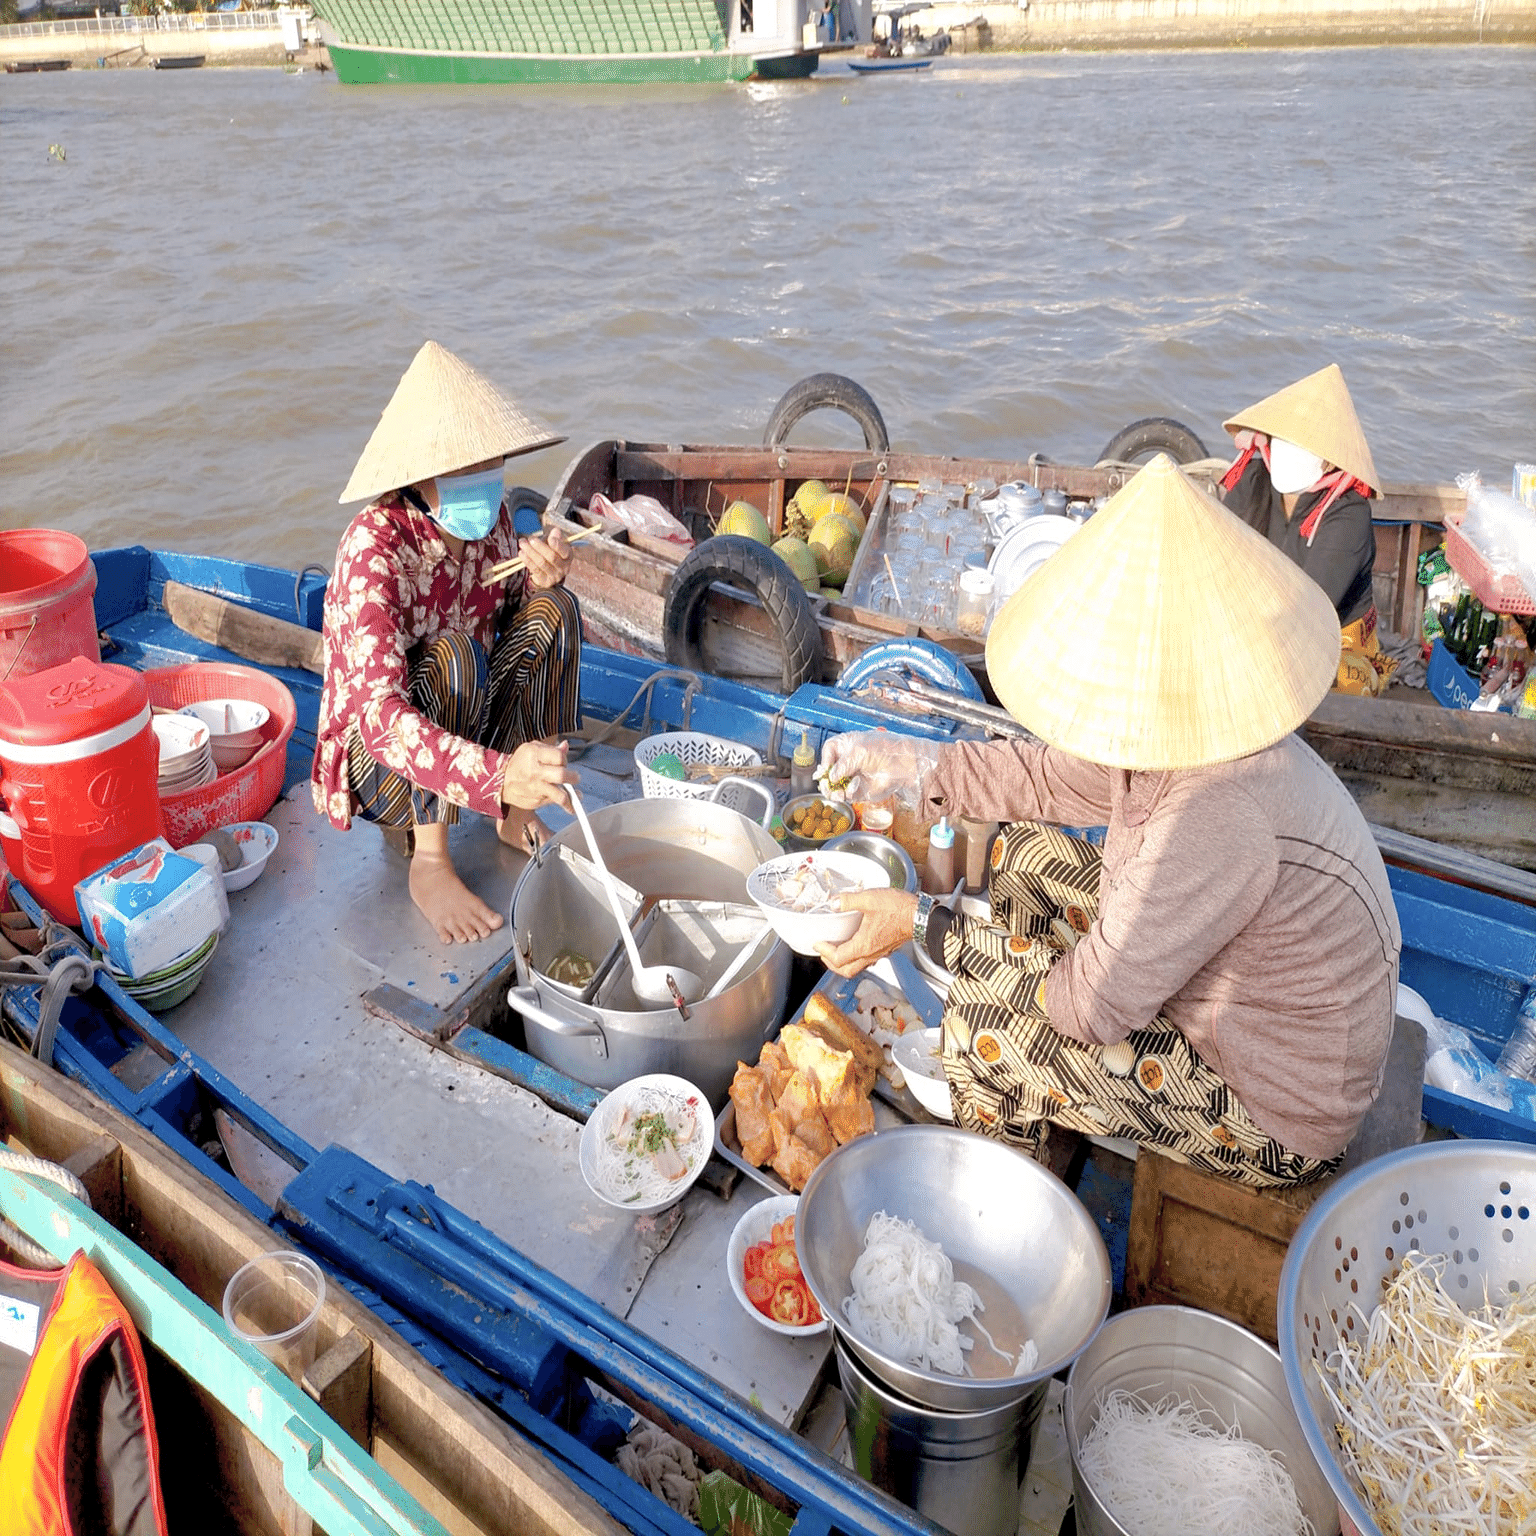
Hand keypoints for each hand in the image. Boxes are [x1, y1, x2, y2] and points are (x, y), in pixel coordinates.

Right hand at [501, 739, 576, 810]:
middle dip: (573, 777)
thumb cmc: (518, 764)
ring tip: (577, 796)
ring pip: (560, 795)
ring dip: (572, 797)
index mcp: (534, 755)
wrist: (500, 783)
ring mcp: (536, 788)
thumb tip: (565, 746)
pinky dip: (564, 804)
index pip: (559, 756)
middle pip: (561, 775)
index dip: (564, 759)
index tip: (563, 762)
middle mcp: (535, 772)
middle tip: (575, 778)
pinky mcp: (536, 801)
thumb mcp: (531, 749)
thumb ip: (550, 749)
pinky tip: (570, 805)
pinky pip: (553, 802)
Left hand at [517, 528, 570, 589]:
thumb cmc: (551, 553)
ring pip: (541, 563)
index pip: (564, 551)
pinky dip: (527, 560)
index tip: (550, 538)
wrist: (549, 572)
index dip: (558, 545)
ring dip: (530, 552)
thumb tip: (556, 531)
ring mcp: (554, 576)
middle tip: (530, 538)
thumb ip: (555, 538)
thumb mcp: (555, 545)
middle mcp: (563, 567)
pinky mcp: (544, 581)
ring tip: (522, 543)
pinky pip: (535, 569)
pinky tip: (521, 553)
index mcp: (567, 556)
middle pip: (551, 557)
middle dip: (540, 546)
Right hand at [815, 731, 941, 803]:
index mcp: (847, 745)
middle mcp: (848, 761)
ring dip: (833, 791)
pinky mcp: (860, 790)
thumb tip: (830, 777)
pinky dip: (847, 794)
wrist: (903, 764)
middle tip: (826, 785)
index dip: (825, 759)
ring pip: (835, 786)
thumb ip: (842, 765)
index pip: (829, 751)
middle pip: (829, 771)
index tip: (826, 768)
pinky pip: (847, 795)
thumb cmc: (884, 750)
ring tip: (836, 793)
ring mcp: (854, 776)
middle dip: (826, 779)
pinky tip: (851, 790)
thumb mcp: (858, 752)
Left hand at [816, 888, 918, 976]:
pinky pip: (867, 960)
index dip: (824, 952)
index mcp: (863, 945)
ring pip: (857, 967)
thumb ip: (848, 901)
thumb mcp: (869, 899)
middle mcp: (870, 954)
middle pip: (846, 970)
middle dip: (832, 964)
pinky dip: (856, 957)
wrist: (921, 916)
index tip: (817, 943)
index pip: (838, 958)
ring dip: (844, 963)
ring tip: (837, 951)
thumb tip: (833, 903)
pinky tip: (856, 944)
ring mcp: (879, 953)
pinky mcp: (886, 949)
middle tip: (824, 953)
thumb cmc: (899, 910)